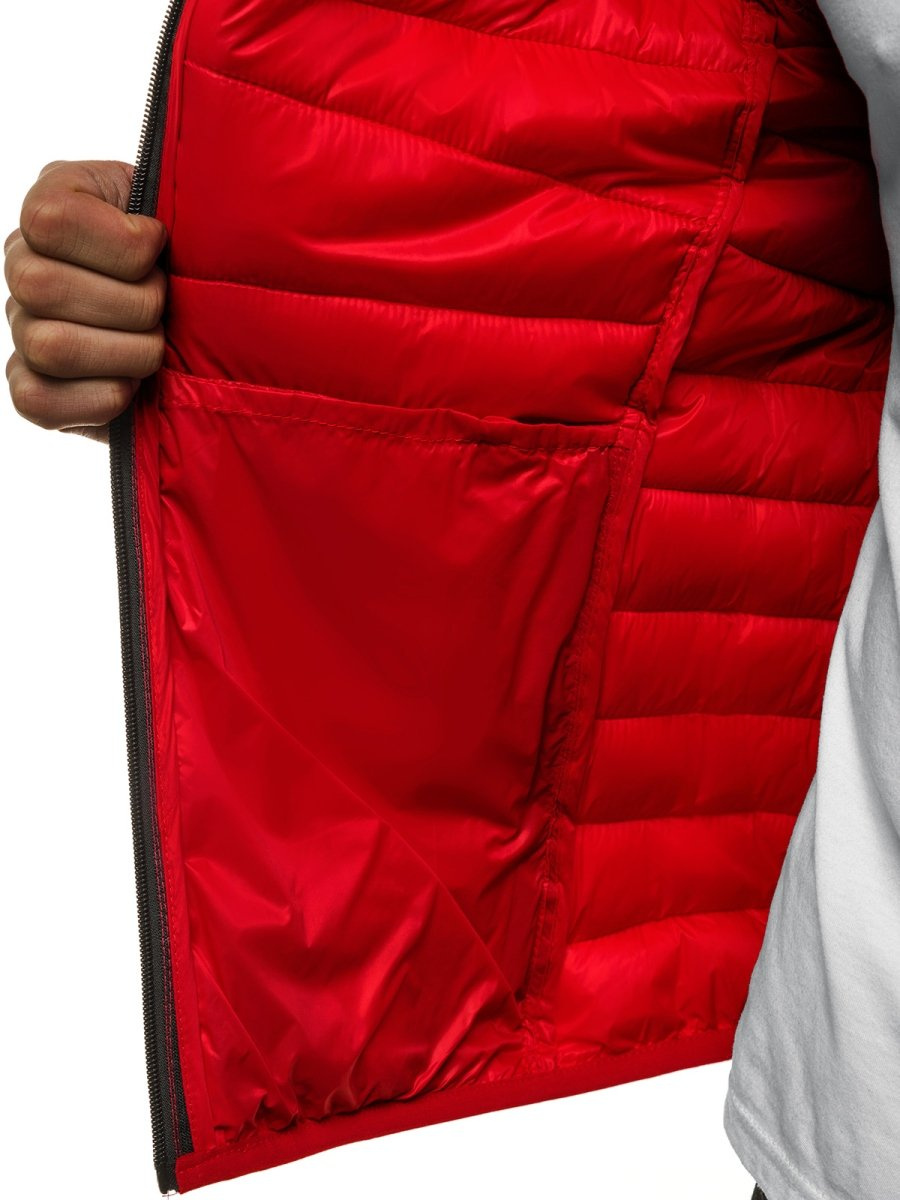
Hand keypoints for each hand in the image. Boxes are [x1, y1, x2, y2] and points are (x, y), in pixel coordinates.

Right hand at [4, 159, 166, 441]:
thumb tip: (160, 230)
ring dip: (124, 353)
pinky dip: (97, 399)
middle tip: (164, 308)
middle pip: (46, 287)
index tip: (158, 249)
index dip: (122, 243)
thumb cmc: (186, 259)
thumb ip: (162, 198)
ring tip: (155, 347)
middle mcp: (24, 266)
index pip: (52, 220)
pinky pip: (37, 400)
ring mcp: (23, 328)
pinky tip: (131, 385)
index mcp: (51, 209)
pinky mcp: (33, 387)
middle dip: (133, 304)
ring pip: (50, 346)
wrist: (198, 318)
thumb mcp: (177, 207)